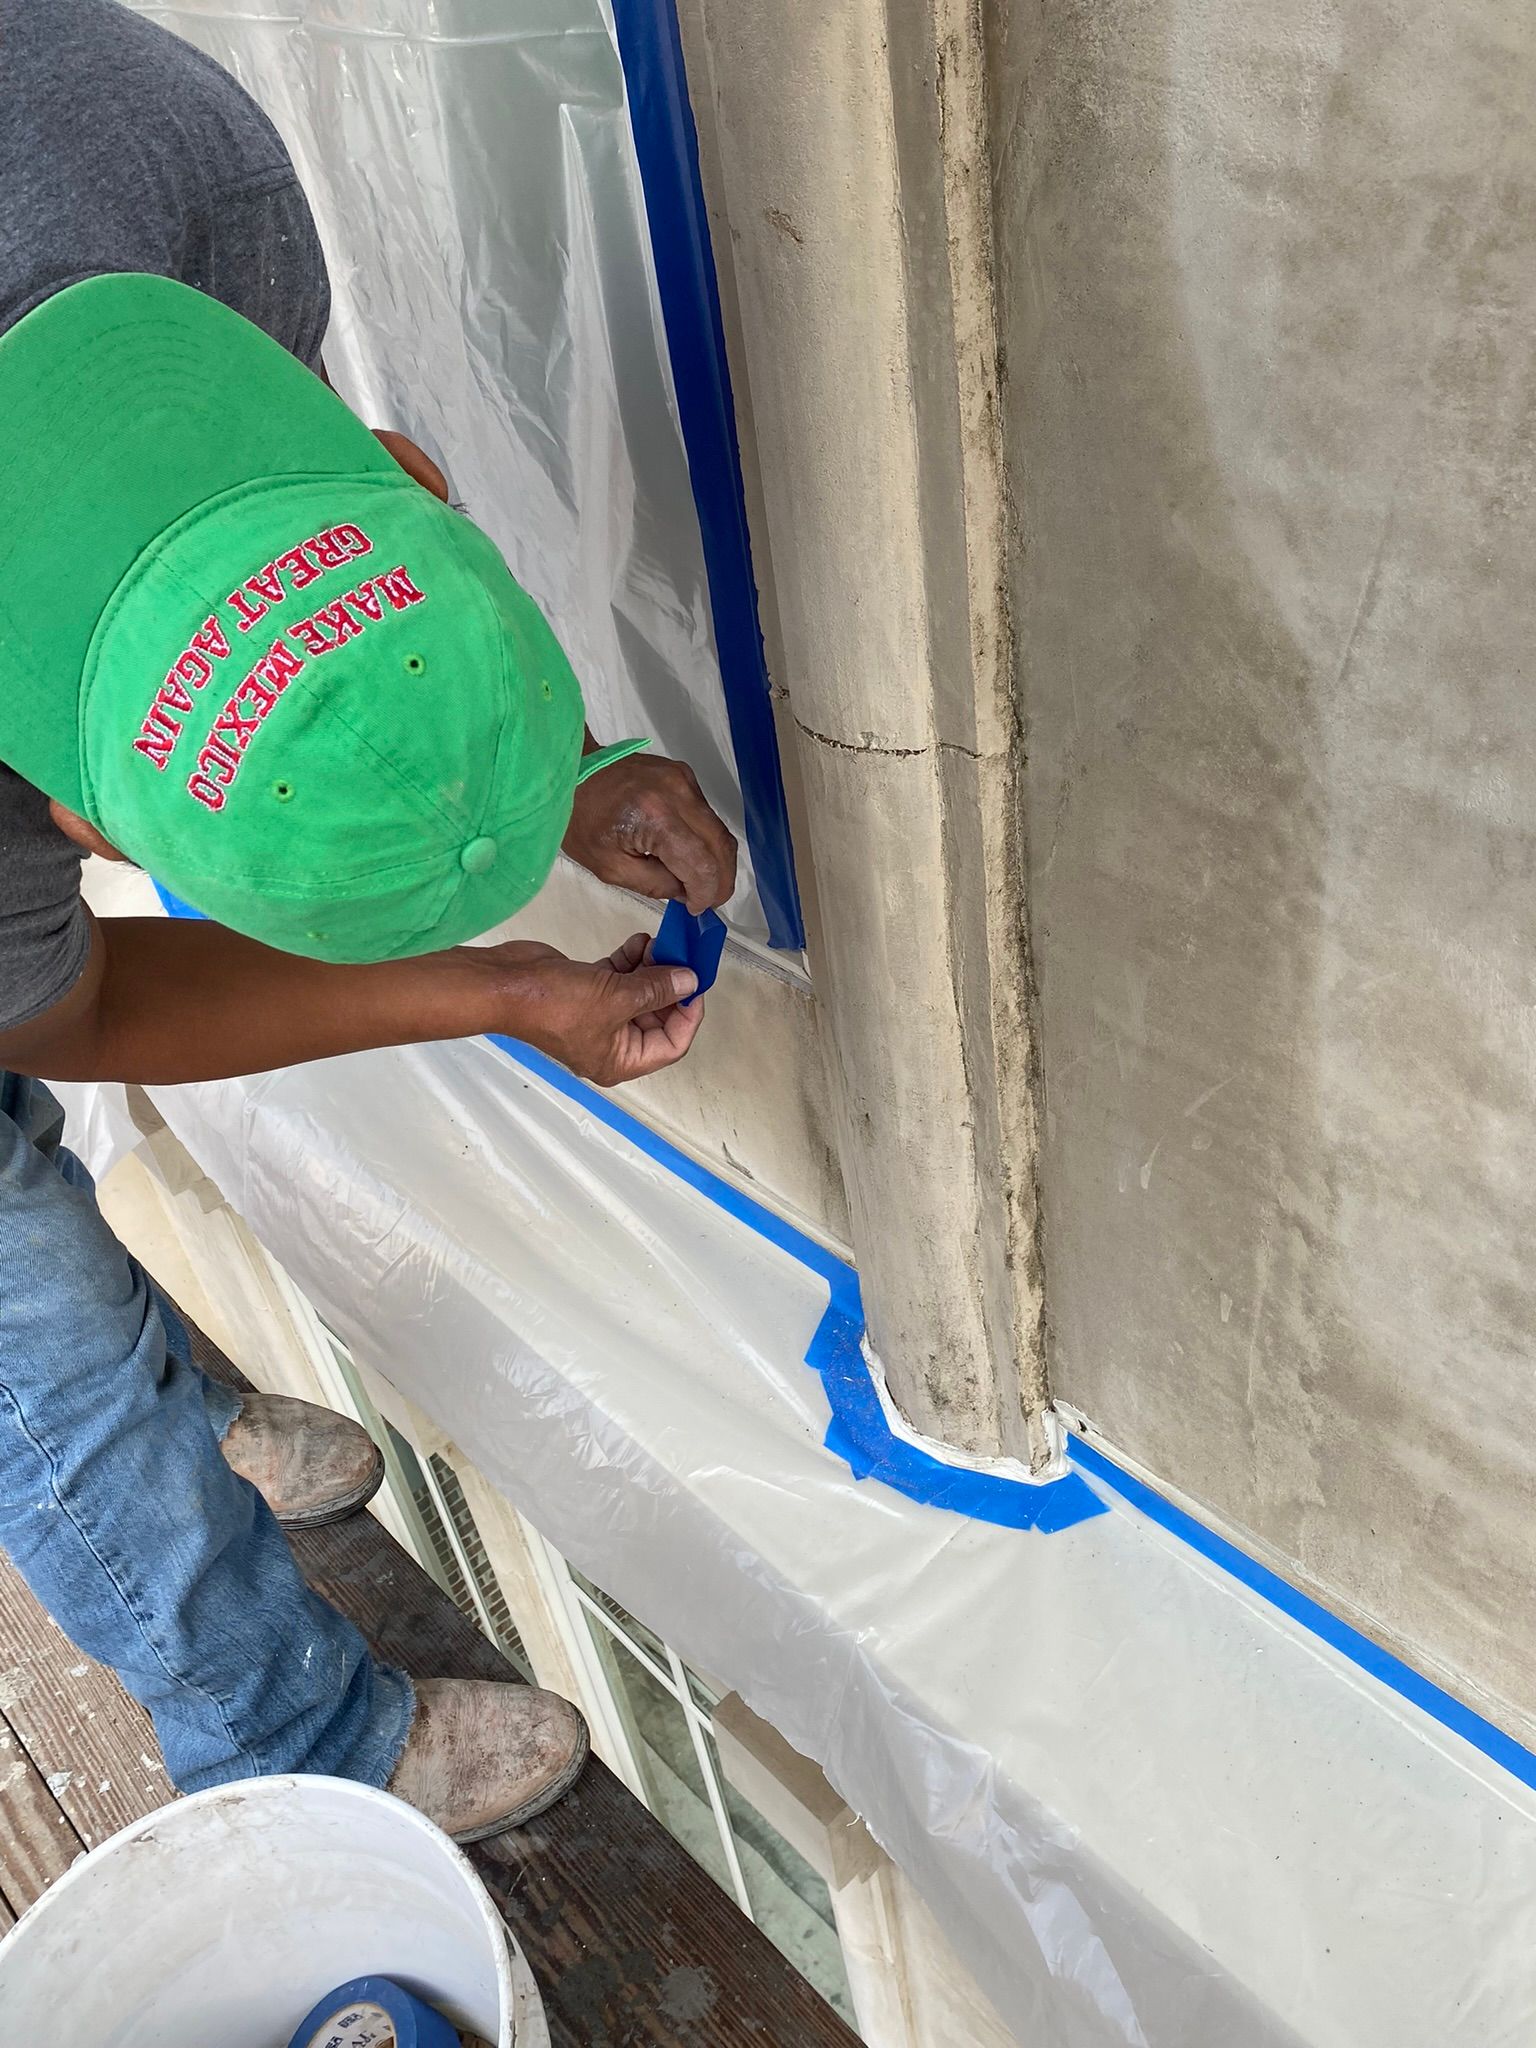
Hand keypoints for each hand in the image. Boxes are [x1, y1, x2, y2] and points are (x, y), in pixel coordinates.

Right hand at [482, 935, 702, 1084]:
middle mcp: (612, 1043)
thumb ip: (657, 989)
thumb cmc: (556, 1004)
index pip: (672, 1045)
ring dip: (652, 968)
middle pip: (657, 1017)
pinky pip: (620, 979)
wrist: (504, 984)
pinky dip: (631, 961)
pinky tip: (639, 941)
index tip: (697, 982)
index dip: (689, 1015)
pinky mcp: (587, 991)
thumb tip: (690, 981)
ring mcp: (599, 1016)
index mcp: (620, 1061)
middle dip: (670, 985)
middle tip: (681, 955)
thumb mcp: (615, 998)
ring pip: (639, 993)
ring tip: (658, 943)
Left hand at [563, 752, 737, 912]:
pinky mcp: (684, 775)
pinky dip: (704, 840)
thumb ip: (655, 885)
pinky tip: (687, 853)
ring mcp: (684, 780)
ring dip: (715, 860)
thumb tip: (687, 892)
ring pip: (718, 830)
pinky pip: (706, 815)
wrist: (572, 771)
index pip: (703, 863)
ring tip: (699, 881)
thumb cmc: (581, 820)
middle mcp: (679, 793)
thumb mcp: (611, 868)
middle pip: (721, 845)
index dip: (706, 892)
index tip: (697, 908)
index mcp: (657, 817)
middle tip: (710, 900)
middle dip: (721, 879)